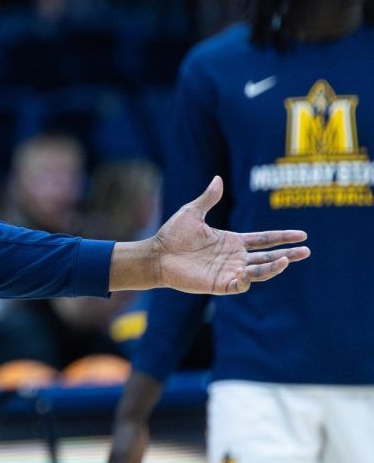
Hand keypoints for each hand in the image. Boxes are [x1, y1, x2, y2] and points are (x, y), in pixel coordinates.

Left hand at [152, 176, 308, 293]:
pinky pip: (240, 285)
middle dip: (287, 255)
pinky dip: (248, 279)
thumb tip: (218, 178)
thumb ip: (208, 198)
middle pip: (267, 256)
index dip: (282, 237)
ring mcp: (228, 271)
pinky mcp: (219, 284)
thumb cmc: (172, 235)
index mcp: (232, 241)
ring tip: (285, 260)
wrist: (156, 255)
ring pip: (258, 271)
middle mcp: (234, 257)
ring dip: (272, 267)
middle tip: (307, 251)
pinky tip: (251, 271)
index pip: (264, 239)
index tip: (302, 234)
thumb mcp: (192, 213)